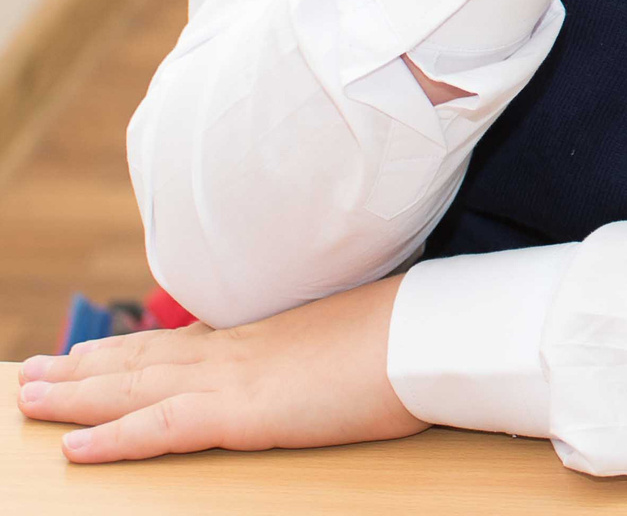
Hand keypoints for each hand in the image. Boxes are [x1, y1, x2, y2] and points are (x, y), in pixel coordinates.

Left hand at [16, 277, 423, 461]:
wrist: (431, 331)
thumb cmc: (413, 334)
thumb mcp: (359, 334)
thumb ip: (326, 347)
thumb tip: (336, 352)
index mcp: (265, 334)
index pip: (181, 342)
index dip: (129, 348)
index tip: (90, 350)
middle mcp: (238, 349)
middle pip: (141, 360)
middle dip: (81, 369)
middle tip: (28, 375)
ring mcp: (236, 378)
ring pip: (134, 387)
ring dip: (74, 396)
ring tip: (28, 398)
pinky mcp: (244, 412)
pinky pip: (163, 428)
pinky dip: (114, 440)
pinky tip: (75, 449)